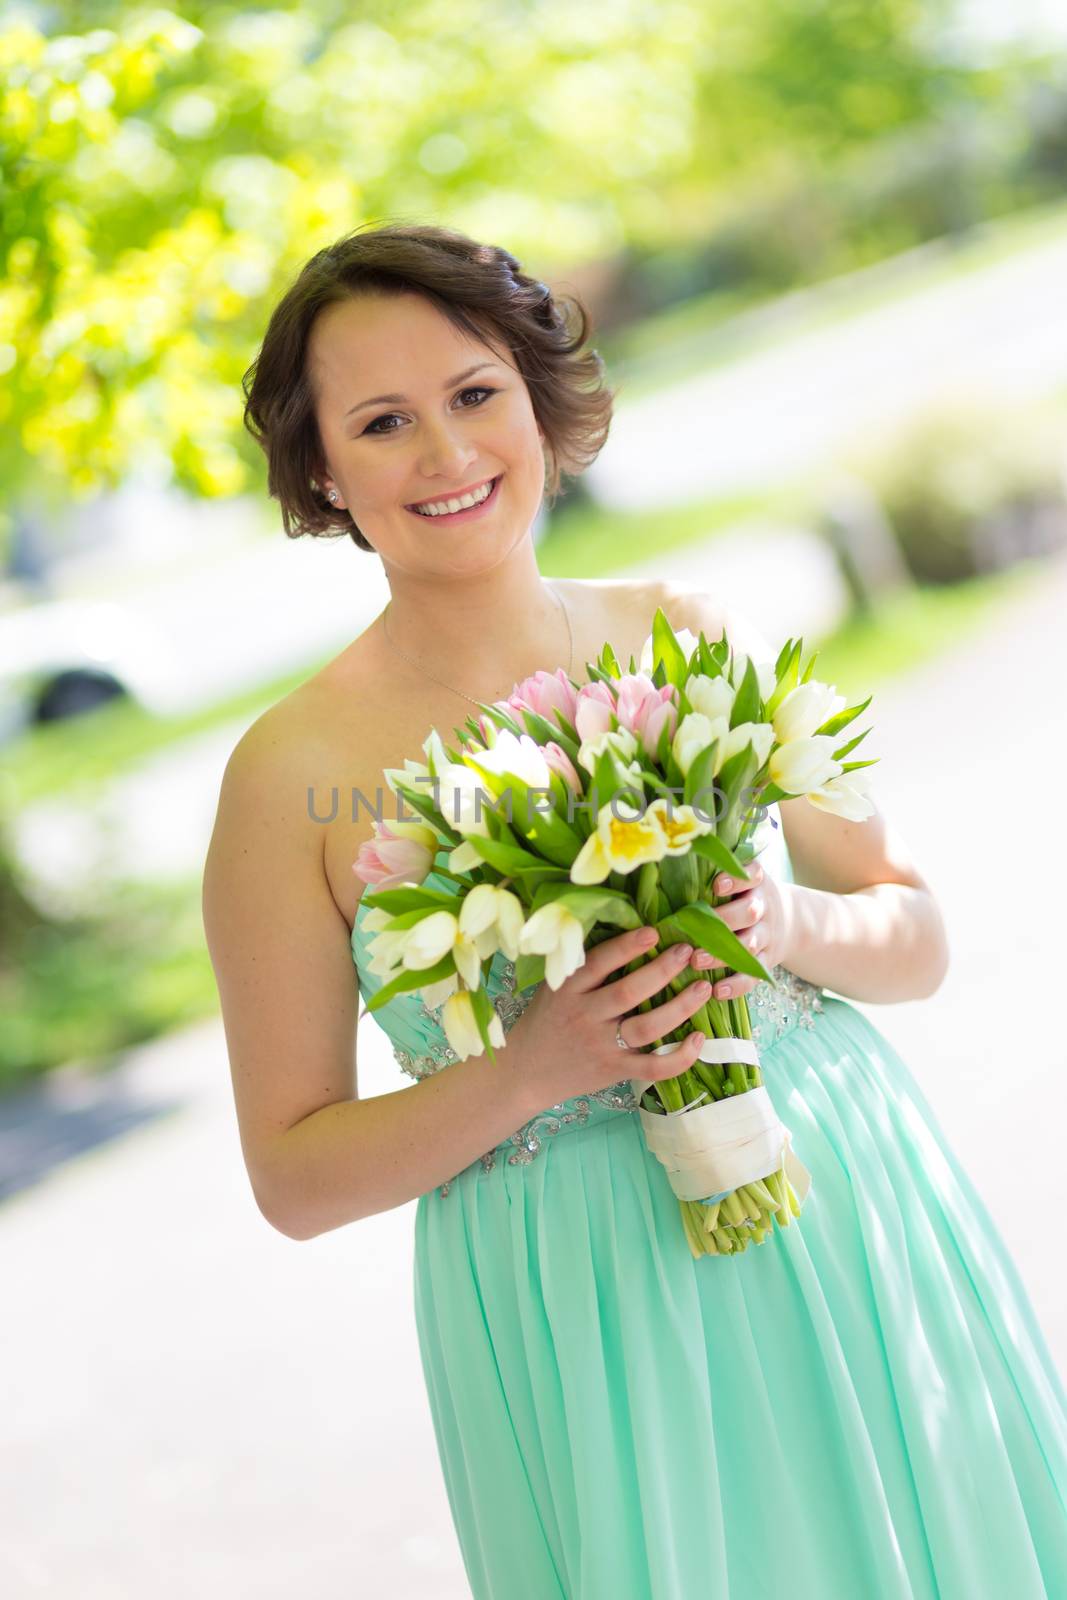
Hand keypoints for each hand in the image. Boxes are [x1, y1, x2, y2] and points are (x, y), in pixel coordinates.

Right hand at [505, 924, 713, 1113]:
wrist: (524, 1072)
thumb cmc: (546, 1021)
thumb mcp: (554, 987)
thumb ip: (584, 967)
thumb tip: (631, 929)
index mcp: (567, 989)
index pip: (598, 963)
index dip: (627, 947)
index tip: (654, 932)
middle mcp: (583, 1016)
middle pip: (628, 992)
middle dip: (662, 971)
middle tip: (687, 952)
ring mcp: (600, 1046)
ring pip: (646, 1027)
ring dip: (680, 1008)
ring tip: (703, 988)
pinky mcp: (614, 1071)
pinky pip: (652, 1067)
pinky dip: (679, 1057)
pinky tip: (699, 1039)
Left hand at [688, 858, 791, 1001]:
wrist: (792, 922)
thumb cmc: (747, 896)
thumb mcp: (744, 879)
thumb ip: (715, 872)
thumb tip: (668, 864)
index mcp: (757, 884)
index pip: (752, 875)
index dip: (736, 879)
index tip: (716, 885)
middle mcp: (764, 908)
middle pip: (749, 912)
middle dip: (723, 920)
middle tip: (693, 928)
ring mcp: (767, 937)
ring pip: (749, 946)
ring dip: (722, 954)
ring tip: (696, 961)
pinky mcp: (767, 963)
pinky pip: (754, 976)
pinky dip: (736, 985)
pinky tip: (717, 991)